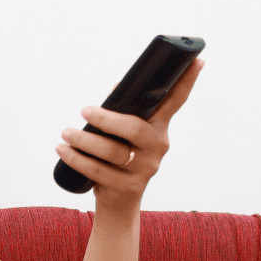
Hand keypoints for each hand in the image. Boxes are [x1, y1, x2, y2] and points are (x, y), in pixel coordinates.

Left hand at [53, 58, 203, 209]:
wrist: (119, 200)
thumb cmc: (119, 157)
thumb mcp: (124, 134)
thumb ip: (123, 111)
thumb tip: (116, 87)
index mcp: (159, 128)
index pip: (175, 102)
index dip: (187, 81)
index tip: (197, 60)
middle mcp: (158, 147)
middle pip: (133, 128)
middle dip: (105, 119)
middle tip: (84, 111)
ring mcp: (145, 168)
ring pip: (112, 151)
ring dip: (84, 140)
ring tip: (66, 133)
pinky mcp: (128, 186)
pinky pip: (98, 170)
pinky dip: (76, 159)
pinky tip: (63, 150)